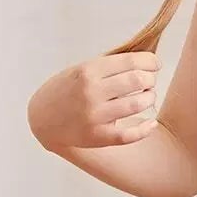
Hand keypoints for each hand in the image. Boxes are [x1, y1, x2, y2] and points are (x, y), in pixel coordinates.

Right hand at [28, 52, 160, 152]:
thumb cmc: (66, 91)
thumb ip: (107, 67)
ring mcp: (95, 115)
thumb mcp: (80, 70)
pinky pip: (131, 134)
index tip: (155, 64)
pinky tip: (151, 122)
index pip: (130, 62)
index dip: (149, 62)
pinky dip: (146, 128)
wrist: (42, 119)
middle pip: (137, 81)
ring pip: (138, 104)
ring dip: (150, 98)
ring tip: (148, 97)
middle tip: (149, 81)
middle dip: (150, 79)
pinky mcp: (99, 136)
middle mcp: (92, 92)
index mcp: (88, 71)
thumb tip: (143, 61)